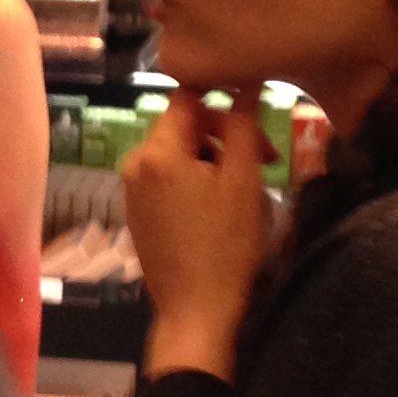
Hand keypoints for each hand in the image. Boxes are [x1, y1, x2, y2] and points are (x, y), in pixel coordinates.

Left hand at [121, 87, 270, 381]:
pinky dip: (195, 182)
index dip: (226, 99)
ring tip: (244, 189)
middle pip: (183, 126)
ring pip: (179, 154)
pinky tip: (220, 209)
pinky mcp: (138, 215)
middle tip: (265, 160)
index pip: (189, 98)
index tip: (257, 120)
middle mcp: (134, 165)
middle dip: (224, 136)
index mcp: (157, 152)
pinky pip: (168, 180)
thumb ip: (243, 126)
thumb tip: (246, 83)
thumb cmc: (225, 247)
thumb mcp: (243, 181)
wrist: (196, 313)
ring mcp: (132, 192)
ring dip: (213, 160)